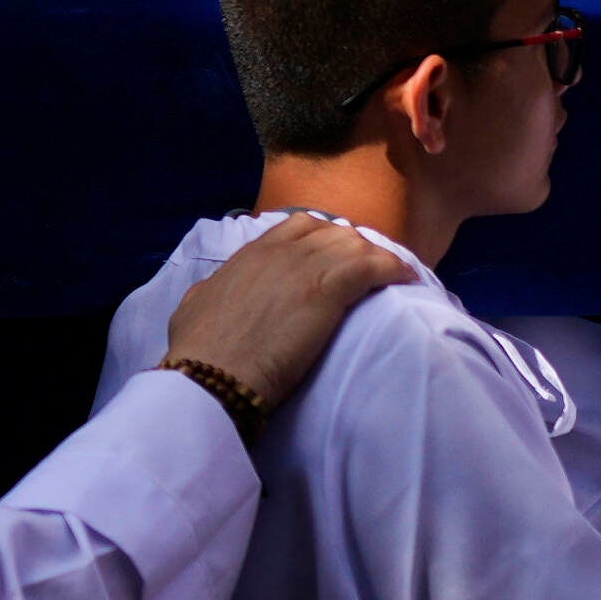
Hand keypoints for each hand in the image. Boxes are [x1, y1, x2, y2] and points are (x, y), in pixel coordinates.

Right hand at [165, 217, 411, 430]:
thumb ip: (214, 287)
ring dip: (376, 256)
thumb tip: (216, 287)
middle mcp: (280, 251)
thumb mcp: (194, 304)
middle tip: (368, 268)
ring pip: (355, 244)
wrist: (211, 373)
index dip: (322, 237)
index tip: (334, 254)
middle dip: (353, 246)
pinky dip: (393, 268)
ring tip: (391, 274)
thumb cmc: (197, 348)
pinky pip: (372, 267)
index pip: (297, 226)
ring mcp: (305, 268)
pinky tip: (406, 278)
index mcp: (250, 253)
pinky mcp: (327, 291)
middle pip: (332, 231)